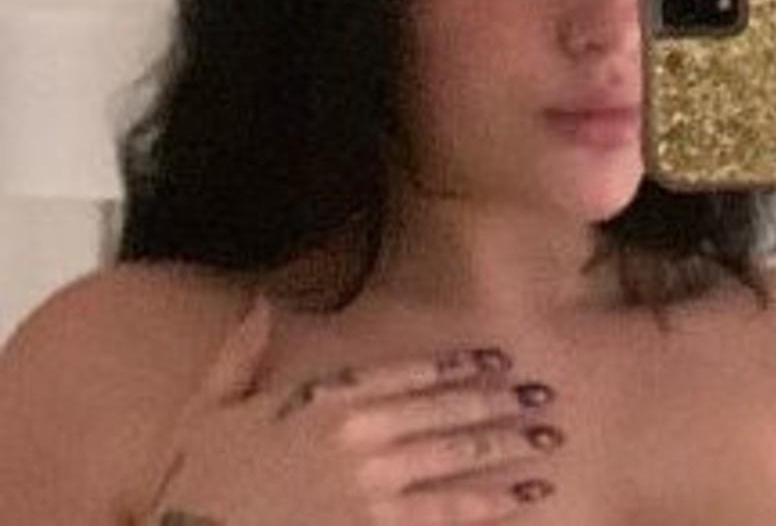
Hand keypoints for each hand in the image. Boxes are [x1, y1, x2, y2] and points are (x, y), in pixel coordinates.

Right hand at [137, 296, 561, 523]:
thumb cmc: (199, 478)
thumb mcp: (210, 403)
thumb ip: (243, 349)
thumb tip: (263, 301)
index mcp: (327, 401)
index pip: (406, 375)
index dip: (456, 367)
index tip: (497, 360)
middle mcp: (358, 440)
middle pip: (444, 417)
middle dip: (498, 407)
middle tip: (544, 399)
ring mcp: (370, 492)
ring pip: (453, 465)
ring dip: (505, 453)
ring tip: (547, 445)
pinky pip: (439, 519)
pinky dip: (482, 509)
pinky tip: (518, 501)